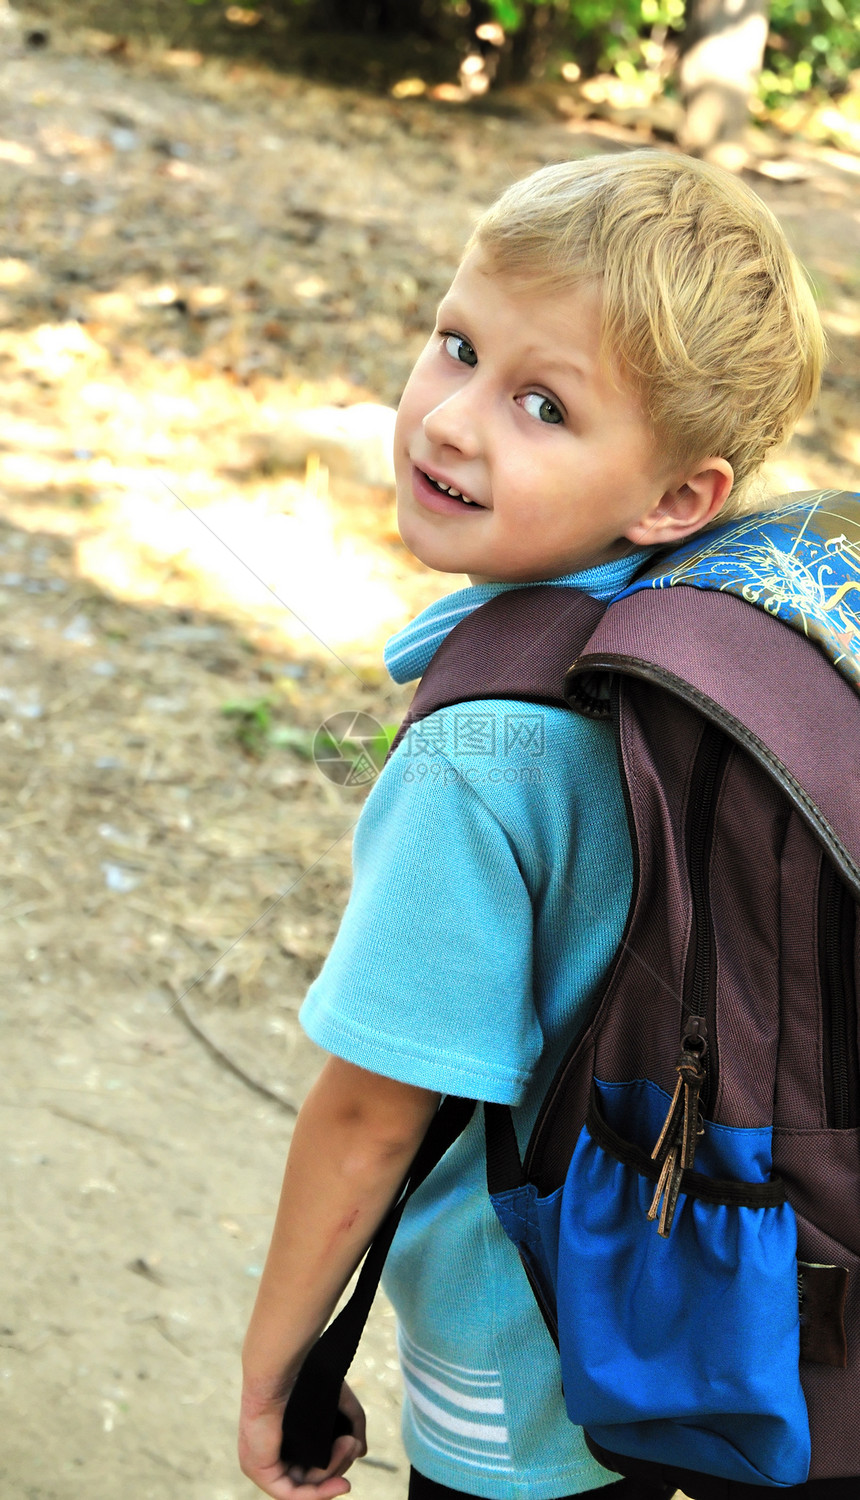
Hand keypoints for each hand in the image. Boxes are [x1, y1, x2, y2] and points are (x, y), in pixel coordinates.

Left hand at [239, 1381, 366, 1498]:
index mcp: (283, 1439)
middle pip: (311, 1479)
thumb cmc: (305, 1377)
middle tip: (352, 1443)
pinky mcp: (261, 1472)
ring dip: (333, 1471)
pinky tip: (340, 1484)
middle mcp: (272, 1454)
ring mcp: (264, 1465)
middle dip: (338, 1465)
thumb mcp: (336, 1404)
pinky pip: (292, 1494)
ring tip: (349, 1445)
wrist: (281, 1368)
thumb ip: (351, 1426)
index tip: (355, 1447)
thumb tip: (361, 1452)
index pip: (311, 1464)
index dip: (335, 1463)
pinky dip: (319, 1493)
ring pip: (306, 1486)